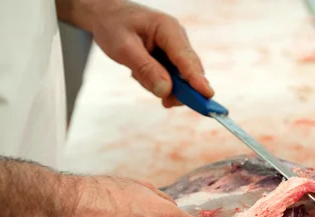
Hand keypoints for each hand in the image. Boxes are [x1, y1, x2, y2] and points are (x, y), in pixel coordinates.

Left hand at [76, 0, 213, 107]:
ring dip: (160, 84)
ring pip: (178, 78)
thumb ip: (145, 69)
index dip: (197, 79)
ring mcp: (174, 48)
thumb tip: (166, 90)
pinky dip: (155, 81)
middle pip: (188, 71)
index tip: (207, 96)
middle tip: (166, 103)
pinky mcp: (169, 57)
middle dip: (179, 90)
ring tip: (136, 72)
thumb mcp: (123, 48)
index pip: (186, 58)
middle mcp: (177, 38)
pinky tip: (139, 71)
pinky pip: (169, 77)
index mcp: (168, 29)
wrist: (107, 15)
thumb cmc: (114, 25)